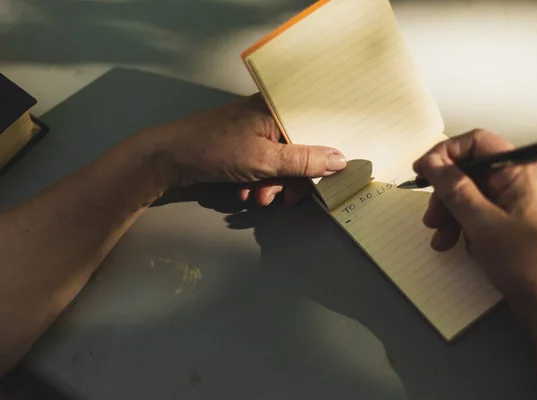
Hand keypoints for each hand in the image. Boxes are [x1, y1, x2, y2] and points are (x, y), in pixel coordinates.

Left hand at [143, 94, 346, 205]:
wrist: (168, 158)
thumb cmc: (214, 149)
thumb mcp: (264, 160)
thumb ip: (303, 162)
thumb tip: (340, 160)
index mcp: (277, 108)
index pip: (314, 132)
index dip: (322, 158)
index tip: (325, 181)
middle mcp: (269, 116)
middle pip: (299, 152)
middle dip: (291, 180)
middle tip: (285, 198)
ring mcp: (255, 132)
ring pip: (280, 163)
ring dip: (272, 186)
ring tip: (256, 196)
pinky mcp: (243, 146)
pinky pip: (263, 167)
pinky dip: (258, 182)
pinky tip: (244, 191)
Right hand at [413, 129, 536, 303]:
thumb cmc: (524, 264)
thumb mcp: (481, 223)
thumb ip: (454, 188)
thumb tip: (433, 162)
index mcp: (523, 173)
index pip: (479, 143)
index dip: (446, 153)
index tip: (423, 169)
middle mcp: (523, 181)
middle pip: (472, 171)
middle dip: (446, 192)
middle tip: (431, 215)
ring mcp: (519, 201)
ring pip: (473, 193)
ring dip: (451, 212)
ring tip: (440, 237)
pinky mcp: (513, 219)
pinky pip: (481, 210)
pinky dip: (463, 224)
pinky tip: (455, 243)